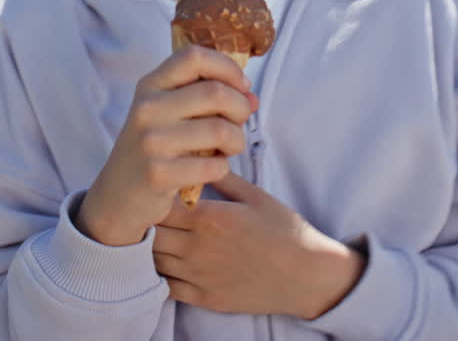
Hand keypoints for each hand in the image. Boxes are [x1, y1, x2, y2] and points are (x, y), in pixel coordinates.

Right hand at [75, 46, 254, 246]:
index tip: (240, 86)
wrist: (116, 196)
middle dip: (241, 108)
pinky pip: (214, 166)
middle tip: (238, 123)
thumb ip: (205, 99)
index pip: (194, 56)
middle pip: (216, 92)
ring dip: (236, 141)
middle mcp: (147, 108)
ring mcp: (151, 141)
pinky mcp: (158, 174)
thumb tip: (251, 97)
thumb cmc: (152, 149)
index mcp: (150, 86)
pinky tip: (209, 170)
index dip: (227, 67)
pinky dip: (222, 168)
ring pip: (221, 130)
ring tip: (226, 149)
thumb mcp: (165, 114)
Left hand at [152, 174, 365, 318]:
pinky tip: (171, 262)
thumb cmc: (285, 231)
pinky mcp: (205, 298)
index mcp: (210, 218)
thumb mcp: (255, 196)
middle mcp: (198, 248)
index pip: (160, 203)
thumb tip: (202, 158)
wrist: (308, 276)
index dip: (155, 196)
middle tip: (153, 213)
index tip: (158, 191)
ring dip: (153, 247)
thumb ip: (223, 178)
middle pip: (152, 232)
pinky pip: (167, 287)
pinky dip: (162, 274)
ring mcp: (200, 276)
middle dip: (149, 220)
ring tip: (161, 236)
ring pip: (154, 260)